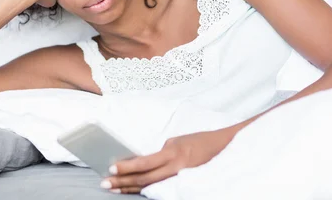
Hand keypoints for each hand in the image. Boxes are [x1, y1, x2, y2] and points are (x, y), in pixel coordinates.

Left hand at [102, 129, 232, 193]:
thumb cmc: (202, 141)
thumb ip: (164, 151)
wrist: (226, 147)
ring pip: (151, 186)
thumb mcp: (179, 141)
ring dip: (131, 187)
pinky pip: (161, 188)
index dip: (128, 167)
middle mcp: (175, 167)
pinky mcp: (184, 183)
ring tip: (114, 189)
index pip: (145, 162)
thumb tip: (148, 160)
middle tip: (105, 184)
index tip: (112, 169)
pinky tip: (134, 190)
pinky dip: (146, 189)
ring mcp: (180, 177)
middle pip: (144, 178)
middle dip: (123, 181)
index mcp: (173, 152)